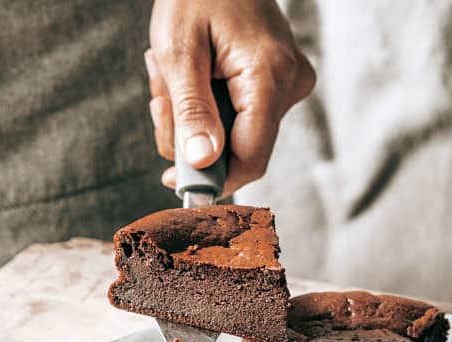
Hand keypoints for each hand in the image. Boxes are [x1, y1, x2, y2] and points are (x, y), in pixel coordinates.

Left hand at [146, 0, 315, 195]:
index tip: (173, 180)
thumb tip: (202, 163)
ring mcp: (289, 85)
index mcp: (270, 77)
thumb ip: (192, 110)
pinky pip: (241, 116)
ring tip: (172, 76)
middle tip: (161, 101)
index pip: (251, 158)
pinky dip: (208, 105)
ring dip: (193, 117)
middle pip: (239, 149)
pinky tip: (194, 75)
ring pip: (235, 134)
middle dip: (190, 135)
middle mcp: (290, 86)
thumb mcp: (179, 51)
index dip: (212, 178)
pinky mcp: (280, 84)